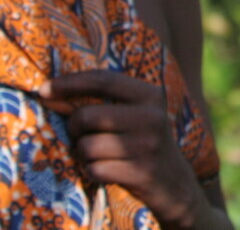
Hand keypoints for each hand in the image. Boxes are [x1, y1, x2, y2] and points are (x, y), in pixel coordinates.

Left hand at [42, 70, 209, 228]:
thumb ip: (95, 102)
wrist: (174, 181)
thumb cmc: (142, 141)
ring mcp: (148, 145)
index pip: (104, 80)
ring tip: (98, 155)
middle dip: (74, 128)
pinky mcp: (140, 172)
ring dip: (83, 154)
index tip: (43, 89)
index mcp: (151, 95)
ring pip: (86, 146)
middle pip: (87, 116)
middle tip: (84, 135)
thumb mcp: (130, 116)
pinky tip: (107, 170)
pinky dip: (93, 172)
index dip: (70, 83)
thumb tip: (48, 93)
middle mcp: (152, 117)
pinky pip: (94, 170)